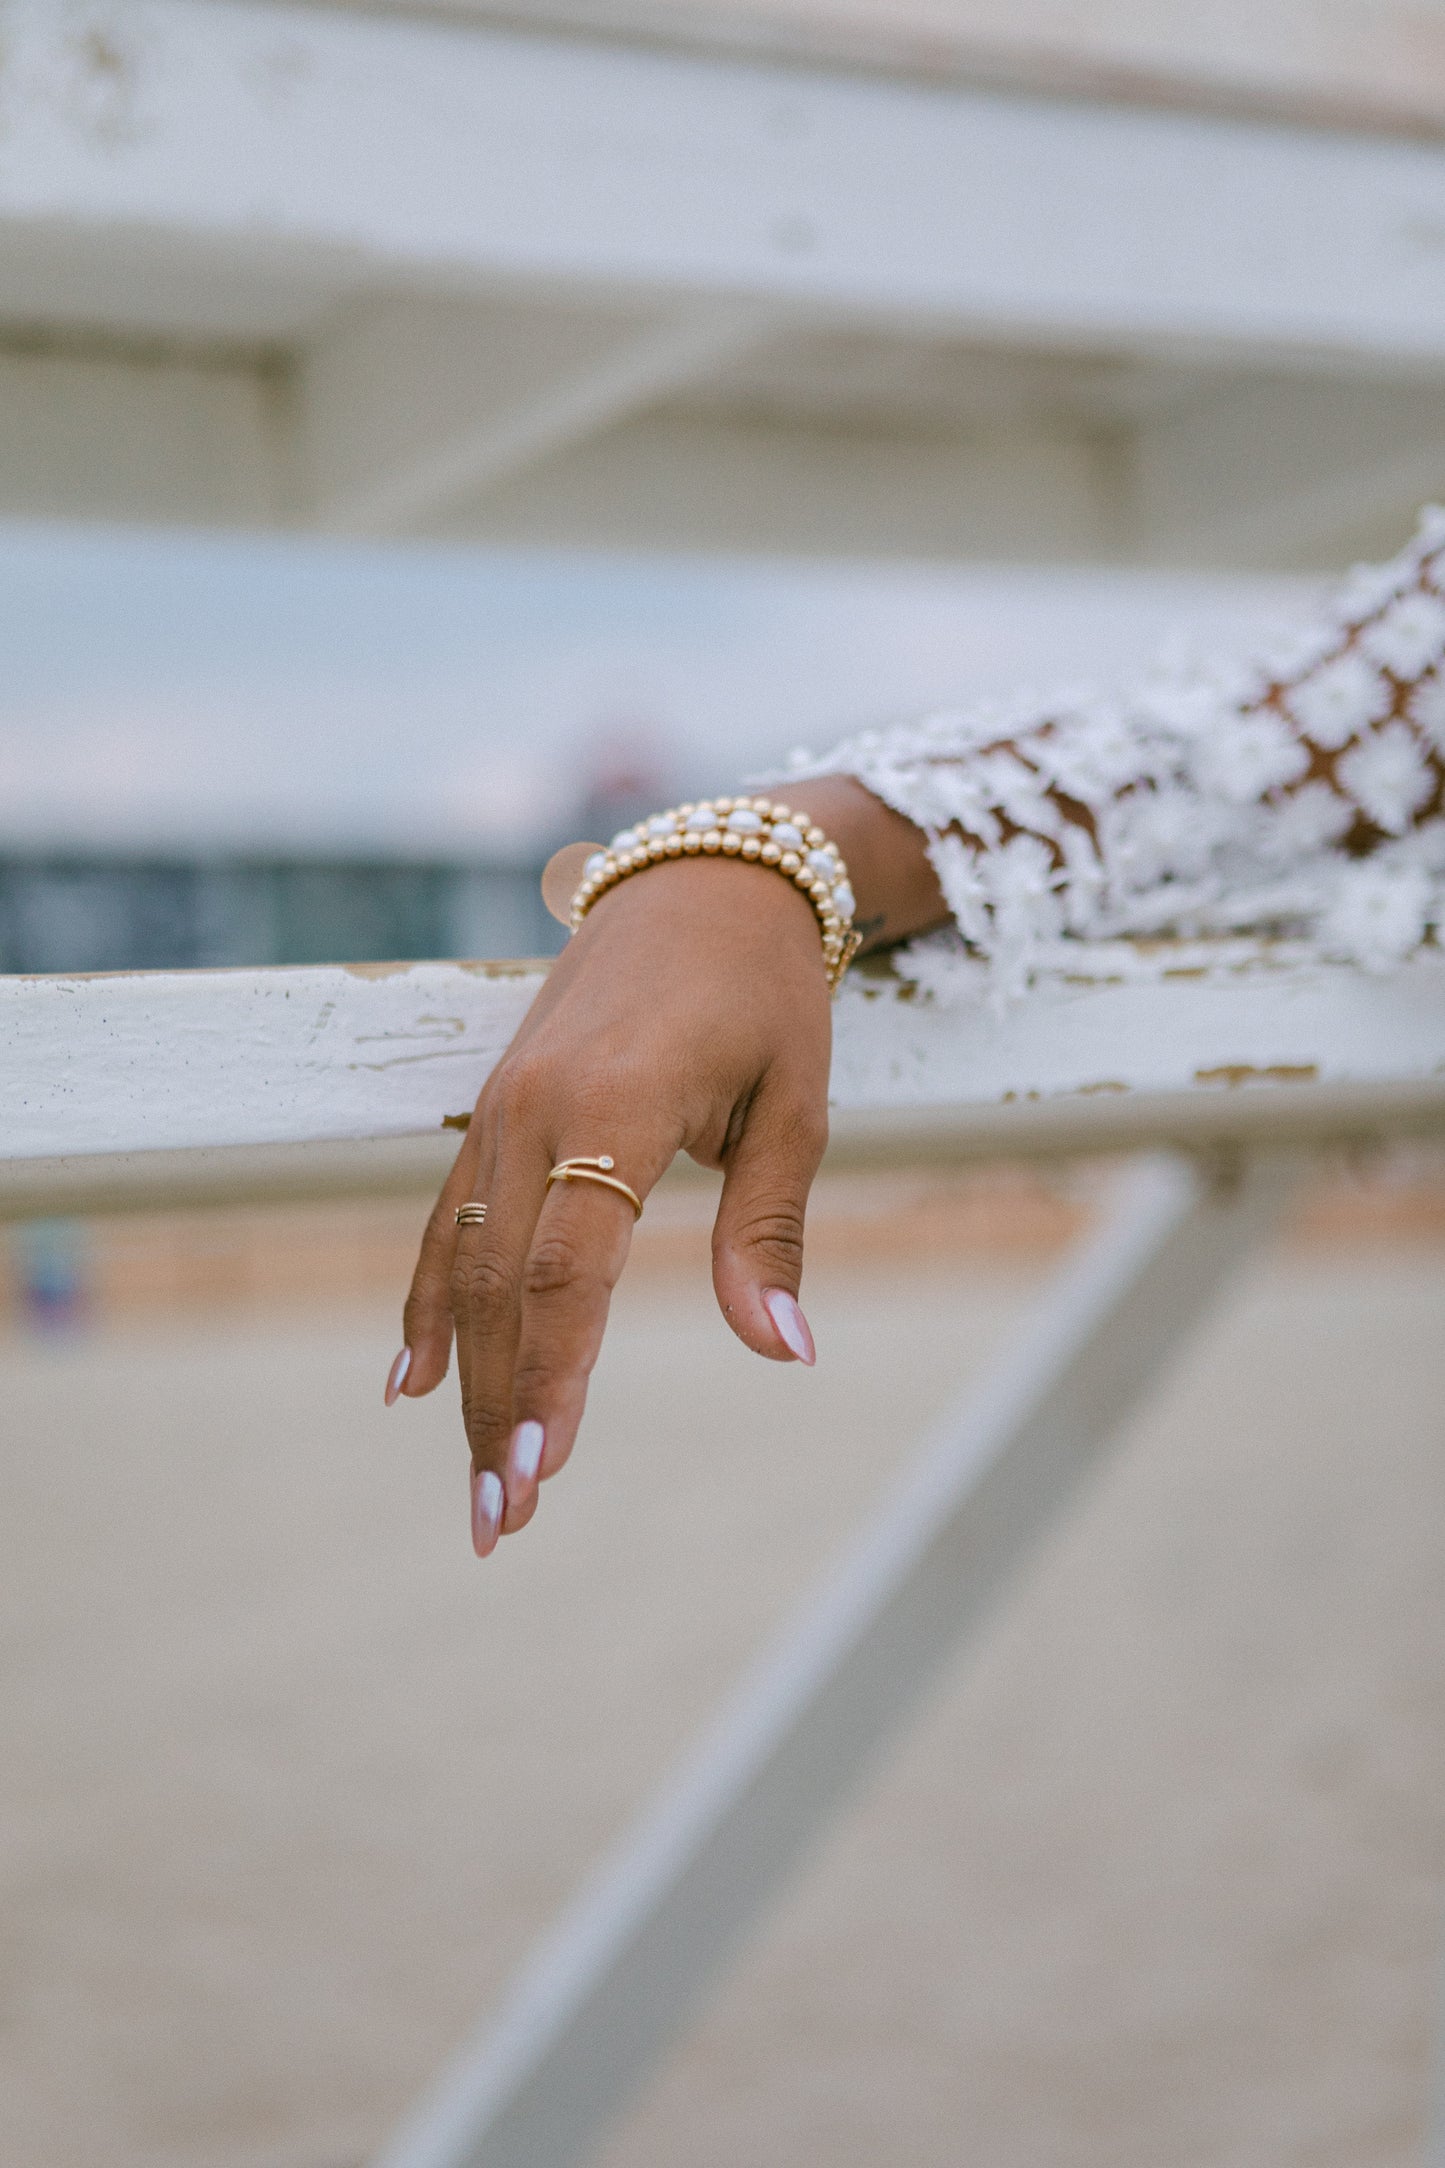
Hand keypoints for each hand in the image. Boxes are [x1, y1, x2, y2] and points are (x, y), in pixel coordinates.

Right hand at [387, 852, 831, 1555]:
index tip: (543, 1474)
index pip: (567, 1273)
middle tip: (499, 1524)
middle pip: (502, 1290)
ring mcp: (501, 1109)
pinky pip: (447, 1221)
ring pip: (464, 1267)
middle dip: (498, 1413)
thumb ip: (769, 1230)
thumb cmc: (767, 992)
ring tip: (474, 1481)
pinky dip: (428, 1303)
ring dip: (465, 1381)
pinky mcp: (494, 1111)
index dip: (550, 1380)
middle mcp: (534, 1111)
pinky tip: (411, 1379)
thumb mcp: (796, 1105)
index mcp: (613, 1107)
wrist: (704, 878)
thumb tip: (786, 1352)